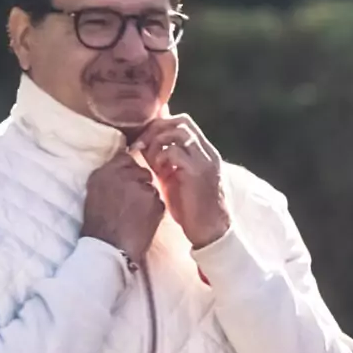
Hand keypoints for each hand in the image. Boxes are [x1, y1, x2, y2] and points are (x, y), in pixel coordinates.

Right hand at [81, 148, 165, 258]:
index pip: (124, 158)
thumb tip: (121, 167)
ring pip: (152, 187)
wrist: (109, 246)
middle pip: (142, 171)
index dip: (129, 168)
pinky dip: (154, 210)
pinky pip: (159, 201)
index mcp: (104, 173)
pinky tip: (143, 221)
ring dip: (147, 197)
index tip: (129, 178)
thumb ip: (108, 178)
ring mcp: (141, 188)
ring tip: (135, 213)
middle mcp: (122, 176)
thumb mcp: (94, 194)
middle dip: (140, 183)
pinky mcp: (155, 202)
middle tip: (132, 201)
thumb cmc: (98, 224)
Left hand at [134, 115, 230, 248]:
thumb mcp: (176, 178)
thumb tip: (145, 146)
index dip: (160, 125)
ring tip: (150, 159)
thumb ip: (166, 160)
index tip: (143, 141)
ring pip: (178, 131)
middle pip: (181, 120)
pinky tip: (157, 171)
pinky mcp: (197, 172)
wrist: (211, 231)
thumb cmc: (192, 208)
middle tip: (141, 146)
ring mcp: (205, 160)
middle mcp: (208, 152)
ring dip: (157, 141)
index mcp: (204, 152)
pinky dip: (160, 156)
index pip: (183, 122)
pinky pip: (174, 150)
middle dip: (156, 129)